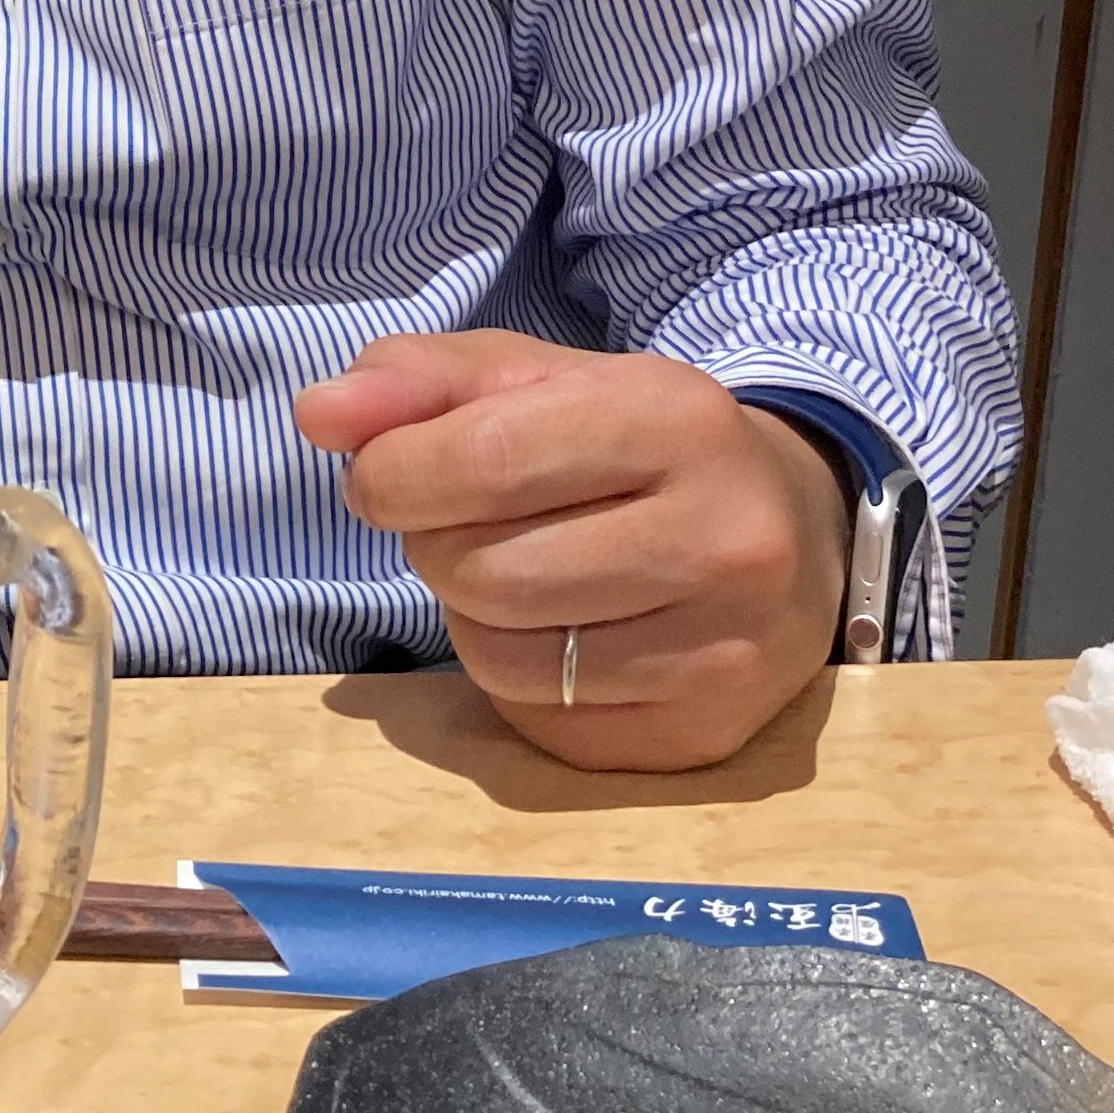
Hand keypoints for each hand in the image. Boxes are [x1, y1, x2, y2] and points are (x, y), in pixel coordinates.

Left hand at [296, 333, 848, 771]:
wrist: (795, 529)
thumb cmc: (635, 442)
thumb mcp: (535, 378)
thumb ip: (417, 381)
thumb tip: (318, 416)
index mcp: (674, 419)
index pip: (483, 458)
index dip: (391, 473)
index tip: (378, 474)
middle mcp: (721, 537)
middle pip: (481, 569)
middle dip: (436, 543)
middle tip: (468, 522)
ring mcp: (726, 649)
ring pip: (503, 658)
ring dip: (471, 616)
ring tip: (516, 571)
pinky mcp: (707, 734)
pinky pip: (542, 726)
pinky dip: (518, 682)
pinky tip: (563, 632)